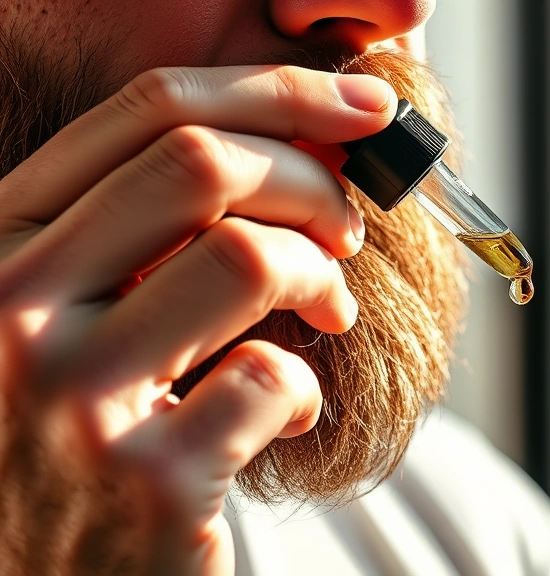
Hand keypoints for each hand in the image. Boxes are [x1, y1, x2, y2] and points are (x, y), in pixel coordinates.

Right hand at [0, 66, 395, 573]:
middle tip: (348, 224)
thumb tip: (293, 142)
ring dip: (321, 276)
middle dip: (312, 177)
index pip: (145, 113)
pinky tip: (285, 415)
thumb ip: (148, 230)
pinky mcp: (149, 480)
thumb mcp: (77, 313)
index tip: (357, 107)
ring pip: (252, 256)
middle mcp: (9, 310)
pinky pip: (275, 375)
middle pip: (203, 163)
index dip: (275, 92)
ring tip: (326, 312)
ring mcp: (71, 399)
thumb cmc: (79, 436)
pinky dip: (307, 388)